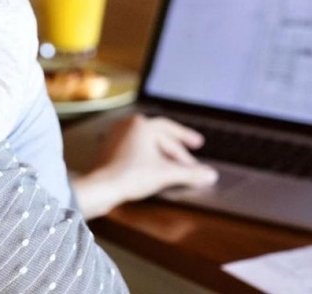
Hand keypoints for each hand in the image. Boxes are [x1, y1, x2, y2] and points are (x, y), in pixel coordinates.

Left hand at [71, 114, 217, 218]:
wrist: (101, 187)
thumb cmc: (130, 176)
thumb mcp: (166, 174)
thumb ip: (190, 173)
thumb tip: (210, 175)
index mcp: (141, 124)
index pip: (171, 132)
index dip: (187, 139)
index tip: (198, 143)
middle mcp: (128, 125)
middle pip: (159, 137)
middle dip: (176, 149)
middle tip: (190, 157)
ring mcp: (117, 136)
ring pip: (147, 143)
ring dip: (162, 153)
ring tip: (174, 164)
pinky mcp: (110, 150)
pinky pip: (135, 150)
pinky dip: (148, 157)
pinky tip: (154, 167)